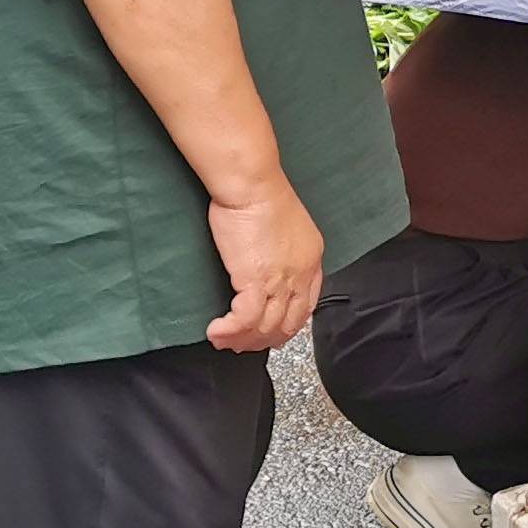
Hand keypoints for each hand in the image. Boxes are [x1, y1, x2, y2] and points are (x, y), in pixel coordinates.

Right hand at [205, 177, 324, 351]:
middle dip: (265, 339)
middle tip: (244, 344)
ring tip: (224, 341)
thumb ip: (279, 248)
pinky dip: (230, 331)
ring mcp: (282, 280)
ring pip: (267, 327)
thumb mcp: (282, 224)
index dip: (288, 323)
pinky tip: (216, 332)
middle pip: (289, 323)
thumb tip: (263, 262)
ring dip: (244, 340)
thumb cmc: (259, 192)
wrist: (252, 183)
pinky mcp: (257, 281)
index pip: (307, 304)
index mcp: (311, 258)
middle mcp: (301, 273)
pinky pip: (246, 320)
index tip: (271, 331)